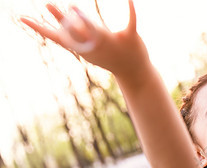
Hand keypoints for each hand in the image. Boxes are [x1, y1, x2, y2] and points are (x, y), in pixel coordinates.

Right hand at [20, 0, 149, 77]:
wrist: (134, 72)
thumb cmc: (109, 57)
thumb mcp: (91, 48)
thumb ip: (77, 35)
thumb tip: (62, 24)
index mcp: (84, 47)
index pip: (59, 37)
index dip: (40, 28)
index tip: (22, 17)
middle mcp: (96, 44)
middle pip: (76, 32)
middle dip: (62, 20)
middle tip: (47, 4)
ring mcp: (114, 41)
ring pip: (97, 30)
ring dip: (86, 20)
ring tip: (72, 5)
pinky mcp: (130, 38)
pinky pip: (131, 22)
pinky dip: (131, 10)